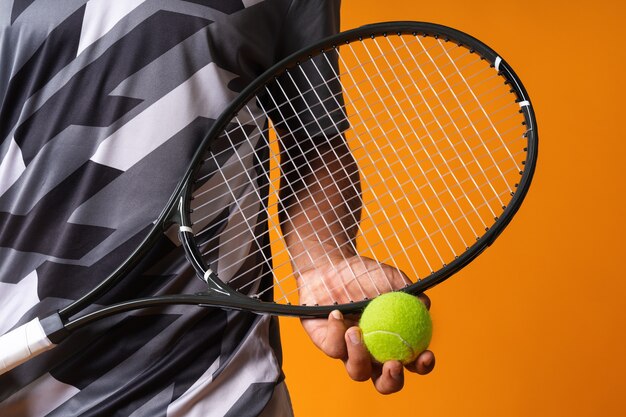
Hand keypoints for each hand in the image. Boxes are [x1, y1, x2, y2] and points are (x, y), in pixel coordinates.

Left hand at [298, 256, 434, 393]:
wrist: (331, 265)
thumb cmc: (364, 274)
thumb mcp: (390, 278)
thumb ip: (408, 291)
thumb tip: (424, 304)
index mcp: (393, 341)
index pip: (412, 363)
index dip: (422, 365)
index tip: (426, 355)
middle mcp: (373, 353)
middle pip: (385, 383)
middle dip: (392, 380)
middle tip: (393, 363)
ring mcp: (350, 352)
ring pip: (357, 372)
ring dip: (360, 356)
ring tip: (356, 331)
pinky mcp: (327, 345)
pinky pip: (333, 348)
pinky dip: (336, 332)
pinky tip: (336, 313)